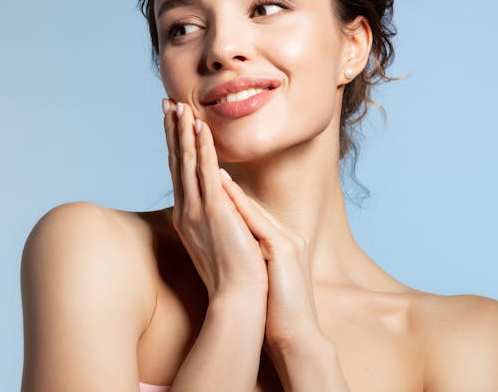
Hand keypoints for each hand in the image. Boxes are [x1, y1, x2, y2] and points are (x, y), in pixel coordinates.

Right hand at [162, 98, 267, 300]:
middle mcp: (185, 210)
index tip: (172, 121)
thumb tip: (222, 200)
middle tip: (166, 102)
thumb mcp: (220, 240)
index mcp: (187, 217)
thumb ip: (217, 218)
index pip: (180, 172)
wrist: (238, 298)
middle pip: (176, 161)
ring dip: (182, 132)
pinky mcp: (212, 211)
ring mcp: (196, 210)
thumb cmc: (234, 276)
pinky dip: (202, 147)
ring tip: (179, 105)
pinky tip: (200, 127)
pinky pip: (206, 171)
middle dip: (172, 130)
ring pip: (187, 162)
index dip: (175, 144)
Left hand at [218, 168, 326, 353]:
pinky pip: (255, 219)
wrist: (294, 338)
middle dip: (222, 180)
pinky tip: (218, 185)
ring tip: (206, 159)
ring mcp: (288, 239)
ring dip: (226, 181)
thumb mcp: (261, 278)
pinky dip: (236, 201)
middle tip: (202, 161)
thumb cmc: (274, 315)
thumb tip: (228, 251)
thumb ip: (251, 259)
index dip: (225, 194)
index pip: (249, 212)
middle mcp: (287, 235)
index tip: (203, 175)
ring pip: (250, 205)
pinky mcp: (284, 248)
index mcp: (282, 242)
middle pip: (248, 202)